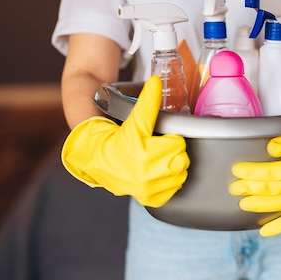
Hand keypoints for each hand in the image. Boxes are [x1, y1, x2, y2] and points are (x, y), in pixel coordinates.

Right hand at [61, 76, 189, 206]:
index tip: (165, 137)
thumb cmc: (118, 139)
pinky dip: (171, 180)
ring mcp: (149, 187)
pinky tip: (159, 173)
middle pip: (181, 156)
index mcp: (143, 152)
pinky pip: (175, 187)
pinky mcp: (151, 198)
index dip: (172, 137)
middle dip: (174, 150)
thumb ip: (148, 101)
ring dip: (175, 164)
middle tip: (160, 147)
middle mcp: (145, 172)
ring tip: (159, 159)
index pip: (177, 142)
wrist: (99, 162)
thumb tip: (156, 81)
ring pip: (181, 171)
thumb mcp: (133, 120)